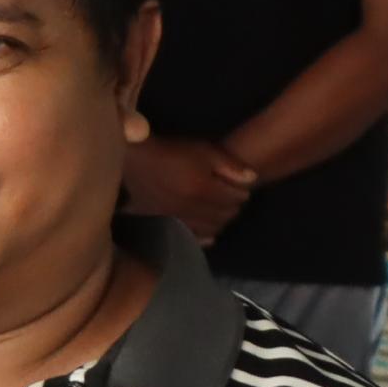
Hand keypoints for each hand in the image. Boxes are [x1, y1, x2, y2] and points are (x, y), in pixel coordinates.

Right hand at [122, 134, 257, 238]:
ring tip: (218, 210)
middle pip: (225, 215)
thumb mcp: (204, 150)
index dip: (242, 192)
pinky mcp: (165, 222)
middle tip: (231, 197)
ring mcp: (177, 217)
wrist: (135, 158)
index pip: (235, 198)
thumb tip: (252, 180)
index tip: (240, 186)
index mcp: (202, 188)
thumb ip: (230, 165)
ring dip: (220, 221)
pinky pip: (191, 236)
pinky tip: (206, 232)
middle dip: (233, 207)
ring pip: (211, 228)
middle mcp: (191, 208)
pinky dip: (203, 236)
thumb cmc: (171, 151)